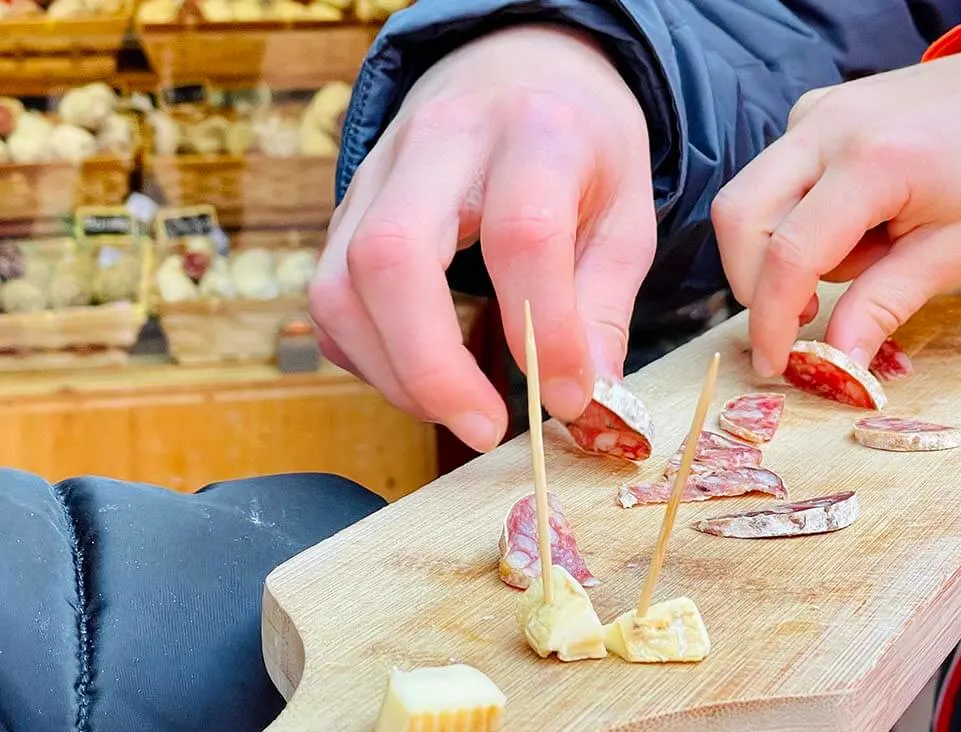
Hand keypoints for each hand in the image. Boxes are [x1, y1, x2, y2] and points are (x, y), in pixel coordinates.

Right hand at [310, 24, 655, 451]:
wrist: (517, 70)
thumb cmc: (580, 147)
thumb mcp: (626, 211)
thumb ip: (605, 303)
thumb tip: (590, 401)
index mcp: (534, 133)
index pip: (523, 234)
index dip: (545, 331)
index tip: (569, 398)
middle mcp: (440, 143)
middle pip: (392, 255)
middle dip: (431, 365)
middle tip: (485, 427)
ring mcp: (377, 175)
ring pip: (341, 284)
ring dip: (394, 372)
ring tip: (459, 411)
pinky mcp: (345, 211)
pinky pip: (329, 300)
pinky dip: (367, 356)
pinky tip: (421, 376)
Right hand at [711, 37, 960, 373]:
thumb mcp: (955, 251)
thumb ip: (883, 306)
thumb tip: (837, 365)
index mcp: (873, 160)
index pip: (789, 253)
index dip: (770, 319)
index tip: (774, 363)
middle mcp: (826, 125)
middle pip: (738, 217)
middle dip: (755, 282)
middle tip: (806, 315)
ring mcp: (813, 112)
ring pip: (750, 200)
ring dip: (784, 249)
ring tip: (864, 252)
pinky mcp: (811, 114)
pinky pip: (775, 180)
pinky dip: (799, 220)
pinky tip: (859, 222)